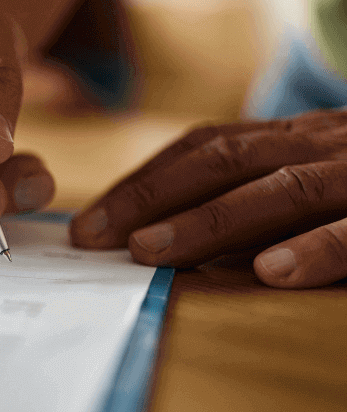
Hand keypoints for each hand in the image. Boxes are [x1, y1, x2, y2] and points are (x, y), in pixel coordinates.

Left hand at [70, 111, 346, 287]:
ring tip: (148, 250)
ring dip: (210, 220)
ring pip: (283, 191)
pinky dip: (316, 247)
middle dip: (150, 198)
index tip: (88, 223)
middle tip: (93, 238)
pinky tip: (272, 271)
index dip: (143, 182)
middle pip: (226, 163)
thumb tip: (167, 243)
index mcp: (296, 140)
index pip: (206, 150)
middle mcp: (323, 146)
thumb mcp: (317, 182)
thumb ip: (256, 205)